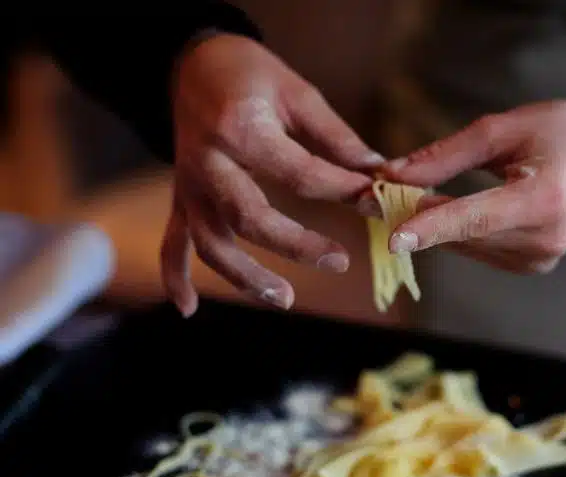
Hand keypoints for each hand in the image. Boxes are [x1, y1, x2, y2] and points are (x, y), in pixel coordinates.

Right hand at [162, 34, 383, 315]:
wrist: (192, 63)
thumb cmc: (249, 74)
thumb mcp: (297, 93)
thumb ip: (336, 137)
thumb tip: (378, 173)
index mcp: (241, 130)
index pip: (299, 174)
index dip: (343, 191)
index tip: (377, 204)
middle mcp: (209, 163)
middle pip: (249, 218)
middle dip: (296, 246)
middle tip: (340, 262)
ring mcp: (189, 186)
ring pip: (210, 243)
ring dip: (245, 277)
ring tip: (284, 299)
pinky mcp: (181, 198)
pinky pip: (172, 242)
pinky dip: (175, 276)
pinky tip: (188, 308)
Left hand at [381, 97, 565, 273]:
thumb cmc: (559, 131)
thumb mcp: (504, 128)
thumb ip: (447, 154)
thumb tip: (394, 175)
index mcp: (544, 200)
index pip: (478, 219)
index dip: (433, 227)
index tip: (393, 238)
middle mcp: (545, 239)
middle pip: (465, 234)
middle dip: (419, 216)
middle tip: (379, 194)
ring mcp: (539, 259)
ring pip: (466, 245)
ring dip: (436, 224)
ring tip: (415, 196)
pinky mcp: (532, 266)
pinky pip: (478, 250)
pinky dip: (458, 231)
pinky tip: (455, 211)